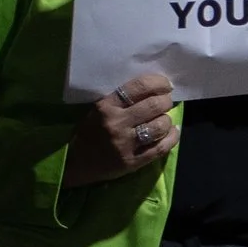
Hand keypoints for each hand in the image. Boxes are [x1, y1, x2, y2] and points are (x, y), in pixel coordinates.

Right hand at [64, 72, 176, 187]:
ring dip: (167, 120)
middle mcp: (116, 123)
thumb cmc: (89, 132)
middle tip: (165, 102)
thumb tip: (154, 89)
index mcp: (106, 106)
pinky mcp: (133, 162)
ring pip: (160, 126)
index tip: (166, 85)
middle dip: (166, 101)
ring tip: (164, 119)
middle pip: (154, 105)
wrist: (75, 163)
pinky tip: (172, 132)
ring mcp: (125, 144)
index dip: (159, 83)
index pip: (139, 87)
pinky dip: (172, 137)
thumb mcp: (98, 110)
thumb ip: (121, 100)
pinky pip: (161, 148)